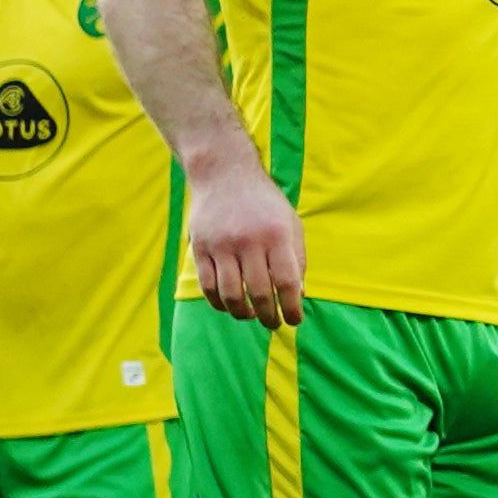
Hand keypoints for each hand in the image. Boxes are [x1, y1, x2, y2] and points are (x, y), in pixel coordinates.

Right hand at [187, 150, 308, 326]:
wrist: (224, 174)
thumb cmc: (264, 204)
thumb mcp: (290, 223)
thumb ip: (296, 258)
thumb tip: (297, 295)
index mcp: (277, 235)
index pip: (287, 281)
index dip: (291, 307)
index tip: (294, 321)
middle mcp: (249, 241)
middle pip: (259, 292)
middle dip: (269, 316)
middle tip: (273, 323)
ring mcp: (222, 245)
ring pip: (231, 294)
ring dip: (242, 313)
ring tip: (251, 316)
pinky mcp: (200, 247)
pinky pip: (208, 286)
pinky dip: (219, 303)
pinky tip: (229, 305)